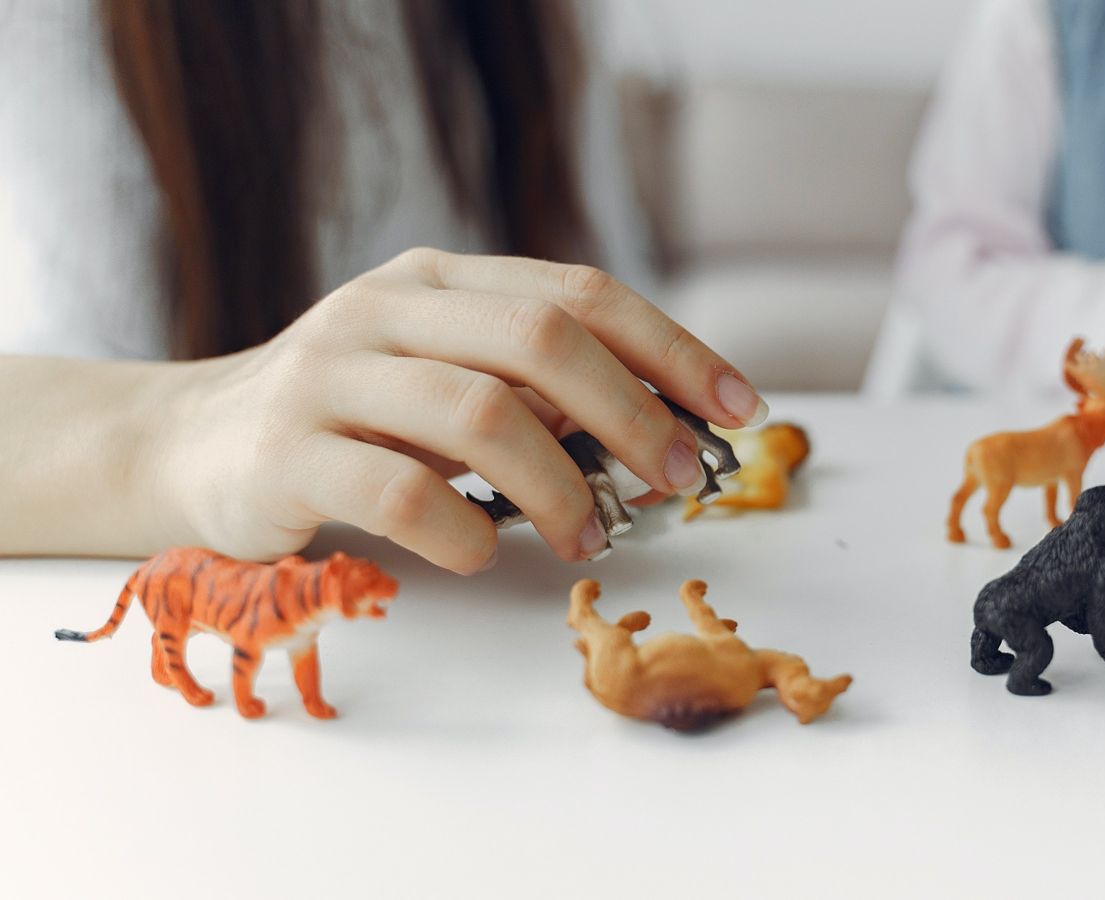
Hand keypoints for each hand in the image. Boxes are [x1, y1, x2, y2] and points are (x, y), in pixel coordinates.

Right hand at [156, 248, 766, 573]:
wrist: (193, 446)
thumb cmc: (354, 421)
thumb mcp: (445, 376)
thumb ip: (534, 385)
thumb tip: (665, 428)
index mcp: (442, 280)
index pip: (579, 293)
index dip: (672, 349)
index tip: (739, 408)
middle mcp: (388, 309)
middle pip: (542, 340)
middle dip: (633, 414)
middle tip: (678, 480)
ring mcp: (330, 376)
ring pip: (480, 414)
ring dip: (560, 486)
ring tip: (588, 537)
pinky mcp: (285, 454)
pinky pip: (401, 495)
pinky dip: (464, 534)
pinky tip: (481, 555)